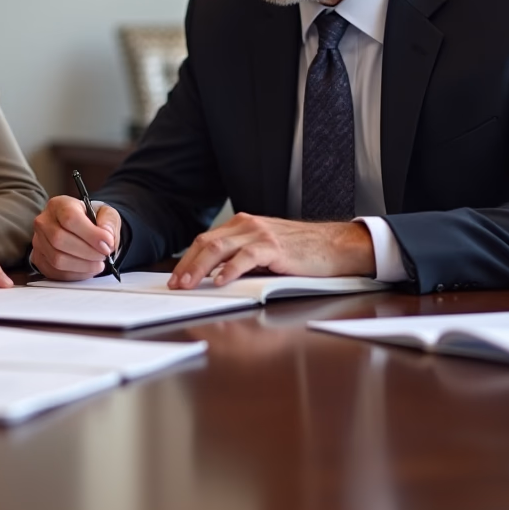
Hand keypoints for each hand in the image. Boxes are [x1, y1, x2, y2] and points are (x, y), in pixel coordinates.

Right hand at [30, 196, 120, 280]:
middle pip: (60, 240)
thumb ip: (109, 222)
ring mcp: (38, 242)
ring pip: (57, 259)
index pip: (70, 218)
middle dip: (87, 252)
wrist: (79, 228)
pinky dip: (76, 274)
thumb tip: (106, 238)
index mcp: (59, 205)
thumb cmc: (90, 219)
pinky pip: (56, 272)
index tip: (107, 244)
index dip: (91, 234)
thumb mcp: (105, 213)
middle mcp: (44, 222)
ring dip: (82, 265)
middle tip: (103, 255)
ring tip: (98, 263)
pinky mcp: (39, 259)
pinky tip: (88, 268)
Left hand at [169, 214, 375, 288]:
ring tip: (189, 284)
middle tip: (175, 284)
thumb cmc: (300, 251)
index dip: (188, 259)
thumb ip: (240, 258)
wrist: (333, 246)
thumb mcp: (264, 251)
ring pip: (220, 248)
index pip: (206, 240)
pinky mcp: (274, 247)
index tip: (176, 277)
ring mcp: (260, 234)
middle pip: (207, 243)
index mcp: (242, 225)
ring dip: (200, 268)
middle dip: (187, 264)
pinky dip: (230, 269)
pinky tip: (220, 281)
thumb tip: (212, 275)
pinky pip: (246, 257)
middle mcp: (247, 226)